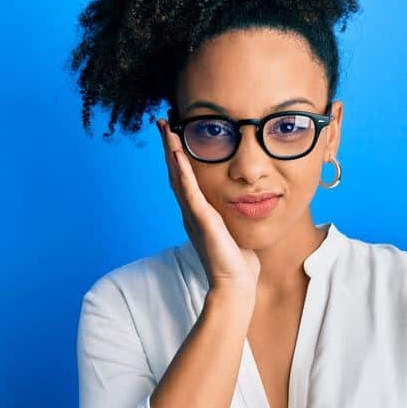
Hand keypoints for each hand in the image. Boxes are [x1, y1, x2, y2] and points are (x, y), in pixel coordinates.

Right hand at [158, 118, 260, 297]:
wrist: (235, 286)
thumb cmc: (238, 263)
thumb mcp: (235, 230)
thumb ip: (233, 216)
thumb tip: (244, 204)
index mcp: (199, 213)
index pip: (184, 178)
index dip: (178, 155)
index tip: (175, 133)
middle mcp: (191, 212)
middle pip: (175, 172)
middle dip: (169, 146)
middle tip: (162, 122)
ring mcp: (194, 216)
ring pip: (178, 177)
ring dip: (172, 151)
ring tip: (166, 129)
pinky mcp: (202, 221)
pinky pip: (190, 192)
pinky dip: (183, 171)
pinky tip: (178, 153)